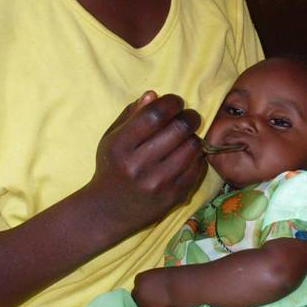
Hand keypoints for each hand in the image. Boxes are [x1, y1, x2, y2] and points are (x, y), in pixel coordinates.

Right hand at [88, 91, 203, 238]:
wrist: (108, 211)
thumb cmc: (111, 167)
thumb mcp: (112, 138)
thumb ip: (131, 114)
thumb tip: (155, 94)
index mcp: (120, 146)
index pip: (155, 115)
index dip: (171, 102)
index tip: (175, 102)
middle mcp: (139, 165)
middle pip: (178, 128)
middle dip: (189, 116)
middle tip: (188, 116)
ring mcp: (158, 183)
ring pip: (192, 146)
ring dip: (192, 136)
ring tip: (184, 137)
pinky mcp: (174, 196)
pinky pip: (198, 166)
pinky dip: (196, 156)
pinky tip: (185, 155)